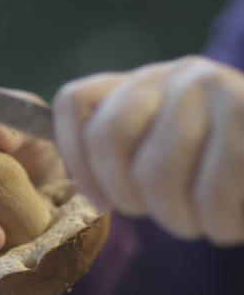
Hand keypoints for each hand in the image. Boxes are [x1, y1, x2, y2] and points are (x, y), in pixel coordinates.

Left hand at [53, 55, 243, 245]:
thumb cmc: (217, 161)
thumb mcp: (163, 145)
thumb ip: (122, 154)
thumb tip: (89, 190)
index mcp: (139, 84)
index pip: (72, 102)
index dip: (75, 159)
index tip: (100, 201)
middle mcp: (170, 76)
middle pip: (106, 139)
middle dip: (126, 197)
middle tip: (159, 213)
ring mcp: (210, 88)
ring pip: (155, 173)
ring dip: (177, 219)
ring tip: (199, 221)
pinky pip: (211, 193)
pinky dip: (218, 224)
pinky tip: (229, 224)